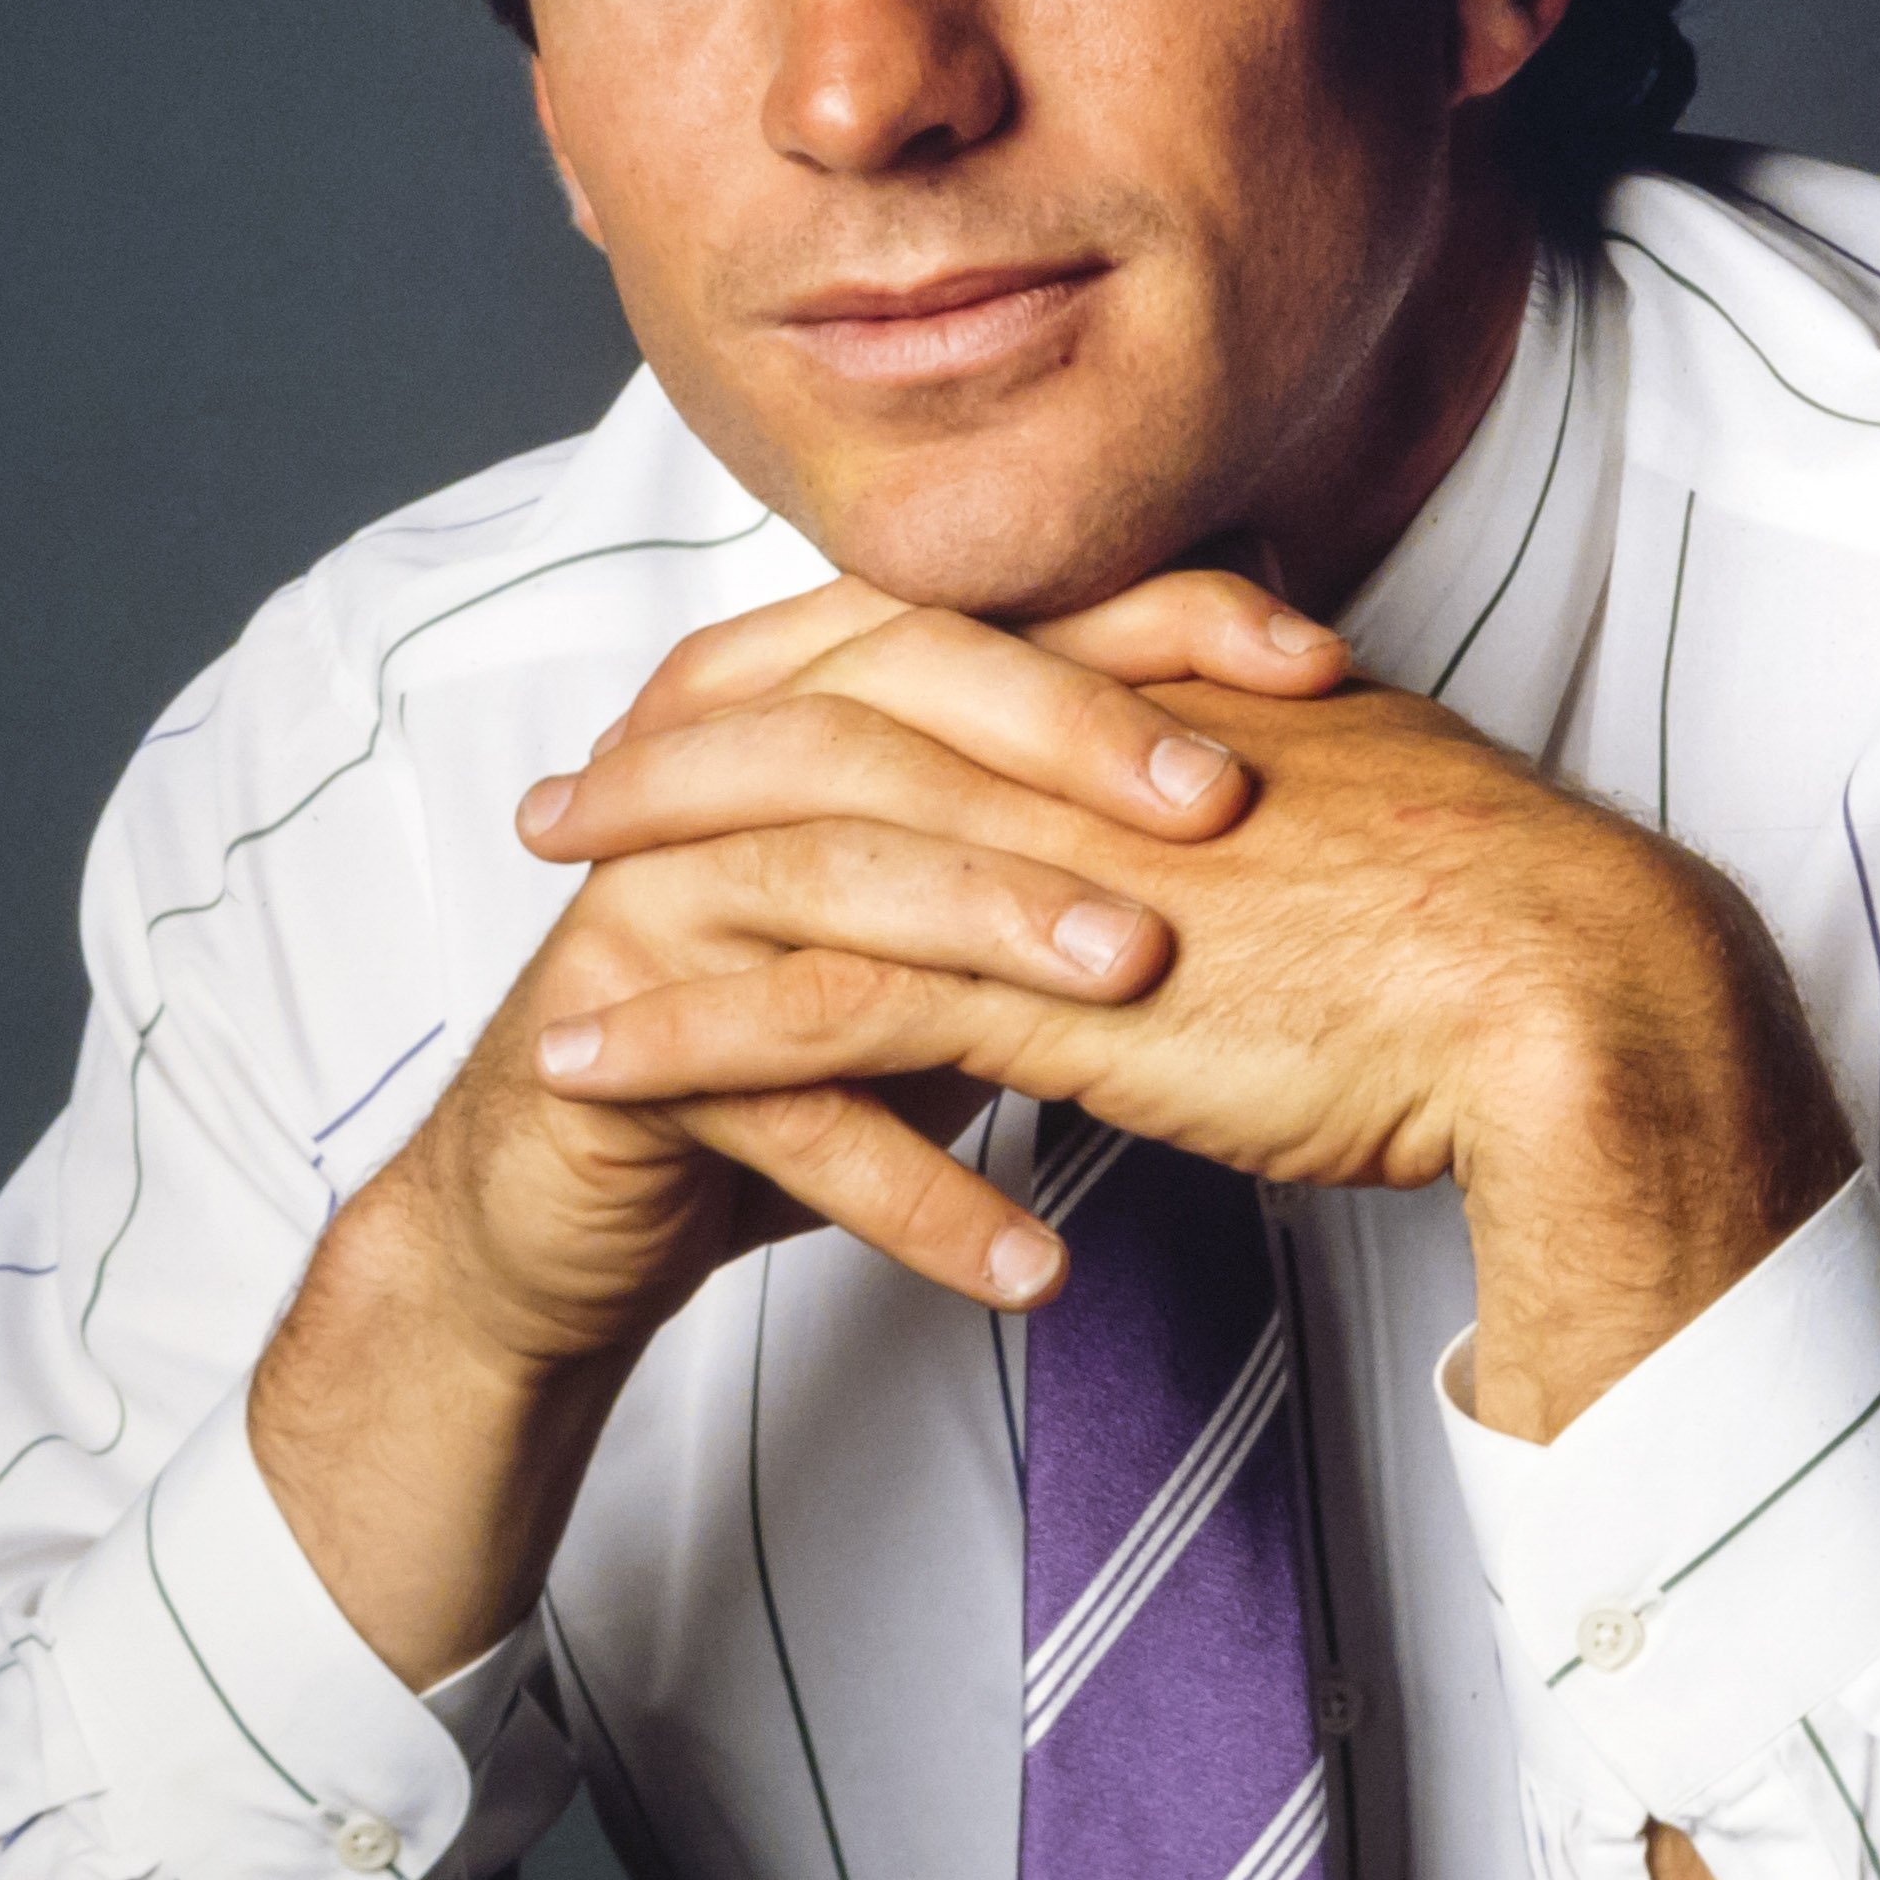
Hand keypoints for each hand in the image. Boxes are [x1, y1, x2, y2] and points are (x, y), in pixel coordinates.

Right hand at [248, 569, 1340, 1683]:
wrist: (572, 1194)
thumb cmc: (789, 1022)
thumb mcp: (943, 903)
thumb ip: (1060, 814)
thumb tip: (1274, 729)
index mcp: (798, 701)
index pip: (977, 615)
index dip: (1141, 624)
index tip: (1307, 665)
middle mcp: (711, 772)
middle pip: (886, 711)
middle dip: (1062, 748)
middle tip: (1220, 806)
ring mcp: (653, 902)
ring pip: (829, 880)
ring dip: (990, 934)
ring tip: (1135, 993)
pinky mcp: (615, 1048)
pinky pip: (780, 1113)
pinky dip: (914, 1193)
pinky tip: (1031, 1264)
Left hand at [523, 665, 1858, 1435]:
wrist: (1577, 994)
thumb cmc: (1508, 920)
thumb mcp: (1376, 795)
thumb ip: (1284, 769)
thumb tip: (1260, 762)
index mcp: (1153, 692)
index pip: (937, 656)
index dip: (814, 672)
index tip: (723, 699)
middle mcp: (1078, 751)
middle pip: (827, 716)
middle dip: (680, 745)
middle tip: (573, 779)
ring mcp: (1052, 865)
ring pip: (790, 849)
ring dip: (646, 873)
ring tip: (541, 896)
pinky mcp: (1043, 996)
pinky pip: (816, 1011)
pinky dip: (690, 1032)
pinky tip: (595, 1059)